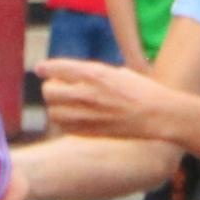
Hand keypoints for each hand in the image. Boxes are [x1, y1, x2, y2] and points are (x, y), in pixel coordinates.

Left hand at [29, 58, 177, 141]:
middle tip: (60, 88)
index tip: (41, 69)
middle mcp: (87, 93)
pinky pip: (64, 127)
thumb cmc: (141, 90)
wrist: (157, 114)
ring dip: (56, 106)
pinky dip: (64, 121)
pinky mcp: (90, 131)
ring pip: (53, 111)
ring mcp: (87, 114)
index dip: (45, 68)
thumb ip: (91, 73)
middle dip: (51, 88)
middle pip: (49, 91)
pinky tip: (75, 117)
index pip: (57, 68)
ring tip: (67, 104)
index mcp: (94, 73)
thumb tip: (70, 75)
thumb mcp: (116, 72)